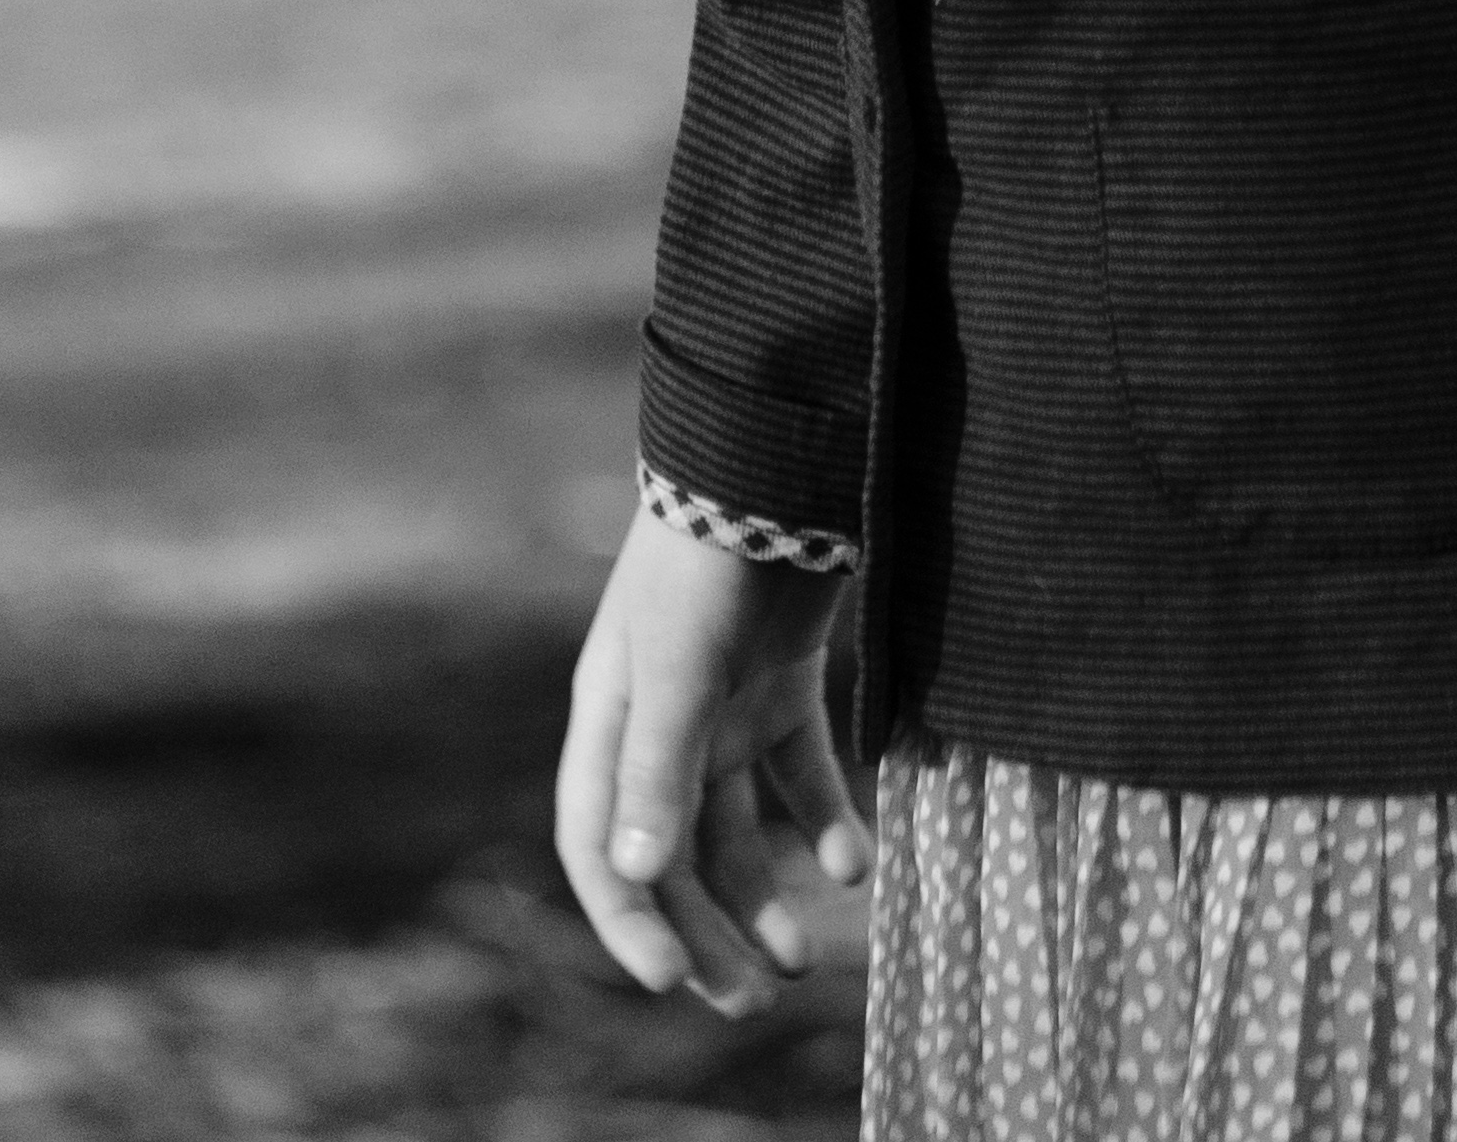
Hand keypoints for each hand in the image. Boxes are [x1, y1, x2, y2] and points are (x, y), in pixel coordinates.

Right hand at [554, 506, 871, 1012]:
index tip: (670, 981)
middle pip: (671, 856)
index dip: (628, 921)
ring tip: (801, 962)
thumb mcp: (678, 663)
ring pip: (736, 830)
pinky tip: (855, 864)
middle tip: (752, 1001)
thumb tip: (639, 876)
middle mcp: (661, 725)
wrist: (777, 455)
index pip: (602, 848)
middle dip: (704, 932)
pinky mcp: (783, 683)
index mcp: (610, 723)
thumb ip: (661, 766)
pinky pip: (800, 774)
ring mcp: (723, 707)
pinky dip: (825, 820)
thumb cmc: (707, 554)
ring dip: (762, 896)